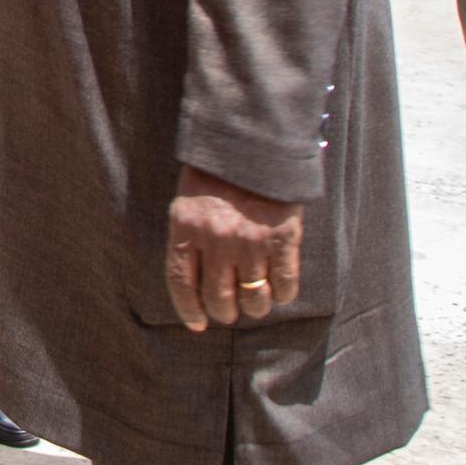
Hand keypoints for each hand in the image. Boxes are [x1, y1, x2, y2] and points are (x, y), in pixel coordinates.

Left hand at [163, 165, 301, 331]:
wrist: (253, 141)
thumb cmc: (216, 171)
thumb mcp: (188, 199)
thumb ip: (189, 236)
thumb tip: (193, 280)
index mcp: (186, 227)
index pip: (181, 283)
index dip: (188, 310)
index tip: (197, 323)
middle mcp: (216, 240)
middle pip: (219, 298)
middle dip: (224, 313)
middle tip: (229, 313)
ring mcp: (250, 241)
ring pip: (253, 298)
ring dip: (255, 307)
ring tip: (255, 304)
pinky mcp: (282, 238)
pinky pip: (285, 283)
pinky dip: (283, 294)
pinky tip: (280, 293)